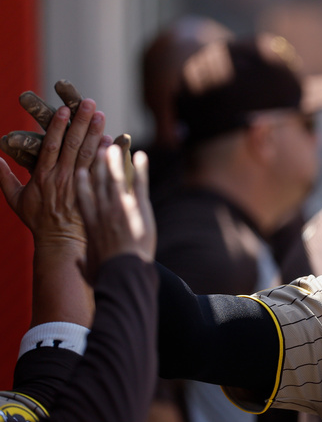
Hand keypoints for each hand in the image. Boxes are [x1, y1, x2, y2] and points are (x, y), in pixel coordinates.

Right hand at [0, 97, 106, 249]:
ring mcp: (79, 184)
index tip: (64, 110)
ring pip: (88, 154)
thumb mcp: (16, 199)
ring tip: (101, 115)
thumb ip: (4, 178)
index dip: (58, 127)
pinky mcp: (92, 190)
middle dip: (81, 123)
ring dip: (95, 133)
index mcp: (43, 176)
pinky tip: (112, 140)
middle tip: (89, 104)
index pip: (51, 146)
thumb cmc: (38, 219)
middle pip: (73, 145)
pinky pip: (100, 170)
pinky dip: (106, 155)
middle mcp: (62, 177)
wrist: (61, 241)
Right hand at [76, 144, 155, 281]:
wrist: (124, 272)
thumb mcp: (91, 270)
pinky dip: (141, 168)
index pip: (82, 198)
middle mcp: (103, 211)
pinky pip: (140, 183)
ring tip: (113, 146)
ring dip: (115, 161)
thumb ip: (83, 263)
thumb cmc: (106, 275)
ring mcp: (120, 207)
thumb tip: (78, 264)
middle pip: (98, 183)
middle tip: (96, 149)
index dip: (81, 183)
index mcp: (90, 225)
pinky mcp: (138, 207)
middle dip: (97, 164)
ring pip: (116, 178)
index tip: (78, 170)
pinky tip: (142, 156)